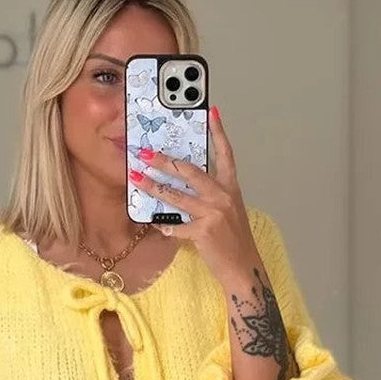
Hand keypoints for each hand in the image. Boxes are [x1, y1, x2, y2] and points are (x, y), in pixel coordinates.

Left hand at [128, 106, 258, 284]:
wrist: (243, 267)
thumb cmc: (234, 239)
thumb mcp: (229, 210)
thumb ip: (211, 194)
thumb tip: (184, 182)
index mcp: (231, 188)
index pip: (226, 154)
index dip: (219, 132)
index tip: (211, 112)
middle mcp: (223, 196)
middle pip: (190, 171)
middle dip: (164, 161)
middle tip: (145, 153)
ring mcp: (213, 214)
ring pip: (176, 196)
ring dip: (153, 187)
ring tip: (137, 179)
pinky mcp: (203, 232)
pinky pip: (175, 226)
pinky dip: (163, 225)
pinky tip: (154, 223)